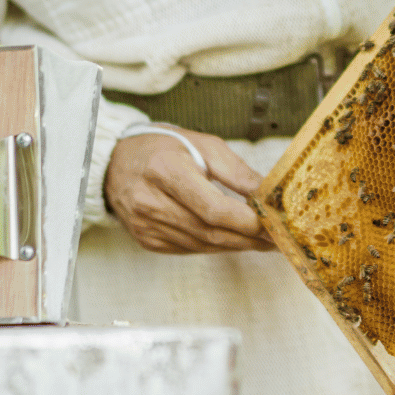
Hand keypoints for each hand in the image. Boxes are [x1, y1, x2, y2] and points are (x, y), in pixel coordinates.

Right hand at [104, 126, 274, 253]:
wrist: (116, 163)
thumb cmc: (163, 148)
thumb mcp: (203, 145)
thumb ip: (236, 171)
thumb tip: (268, 193)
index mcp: (164, 170)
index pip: (212, 208)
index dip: (246, 221)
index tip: (273, 223)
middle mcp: (150, 202)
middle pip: (210, 230)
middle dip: (249, 237)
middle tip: (278, 237)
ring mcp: (146, 225)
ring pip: (203, 244)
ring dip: (237, 245)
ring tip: (263, 240)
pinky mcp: (147, 240)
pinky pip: (191, 249)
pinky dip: (217, 246)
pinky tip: (235, 239)